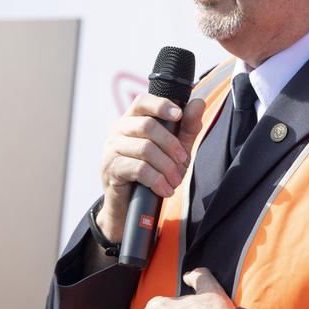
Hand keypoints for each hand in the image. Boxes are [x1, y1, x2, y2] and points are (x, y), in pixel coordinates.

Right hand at [96, 93, 205, 240]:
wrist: (131, 207)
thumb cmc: (154, 171)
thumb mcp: (175, 149)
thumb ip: (187, 127)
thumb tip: (198, 103)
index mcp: (133, 120)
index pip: (143, 101)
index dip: (161, 105)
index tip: (178, 115)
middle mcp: (118, 130)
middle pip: (148, 126)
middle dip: (171, 145)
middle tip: (183, 161)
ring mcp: (111, 149)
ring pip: (145, 149)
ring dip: (167, 166)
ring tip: (175, 180)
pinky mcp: (110, 169)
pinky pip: (139, 169)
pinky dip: (157, 180)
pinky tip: (165, 189)